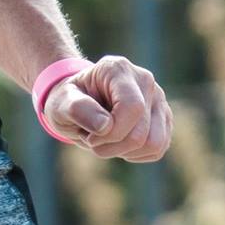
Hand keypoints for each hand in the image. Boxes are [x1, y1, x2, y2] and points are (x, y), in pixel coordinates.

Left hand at [45, 54, 172, 161]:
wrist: (78, 101)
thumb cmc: (68, 101)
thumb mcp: (60, 103)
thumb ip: (77, 109)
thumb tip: (106, 126)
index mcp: (118, 69)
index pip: (132, 108)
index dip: (112, 133)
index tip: (89, 137)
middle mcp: (145, 80)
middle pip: (142, 132)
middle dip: (113, 146)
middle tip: (92, 141)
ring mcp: (158, 98)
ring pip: (155, 143)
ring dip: (126, 152)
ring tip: (107, 142)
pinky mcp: (164, 117)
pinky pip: (159, 148)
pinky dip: (137, 155)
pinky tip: (120, 144)